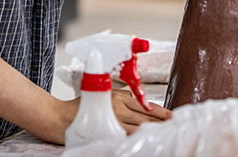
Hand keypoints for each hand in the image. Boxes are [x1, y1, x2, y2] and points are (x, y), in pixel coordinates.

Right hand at [41, 92, 170, 143]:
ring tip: (167, 136)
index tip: (173, 117)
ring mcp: (114, 120)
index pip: (147, 105)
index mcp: (120, 96)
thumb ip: (122, 99)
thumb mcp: (104, 95)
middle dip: (163, 123)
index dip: (162, 112)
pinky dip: (139, 140)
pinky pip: (129, 138)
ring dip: (154, 132)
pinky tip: (147, 143)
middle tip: (177, 127)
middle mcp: (119, 107)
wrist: (60, 118)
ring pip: (141, 128)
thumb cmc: (81, 107)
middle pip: (147, 117)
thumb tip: (140, 105)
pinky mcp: (108, 132)